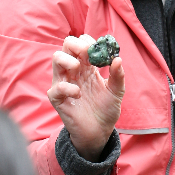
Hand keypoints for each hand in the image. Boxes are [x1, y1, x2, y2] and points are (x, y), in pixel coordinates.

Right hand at [47, 35, 124, 160]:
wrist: (100, 132)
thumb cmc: (106, 110)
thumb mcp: (117, 92)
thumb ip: (118, 76)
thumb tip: (118, 59)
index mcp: (87, 66)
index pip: (82, 43)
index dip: (90, 42)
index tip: (100, 51)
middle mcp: (74, 71)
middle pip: (67, 45)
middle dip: (77, 44)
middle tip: (88, 53)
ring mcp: (64, 83)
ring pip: (56, 59)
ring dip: (68, 59)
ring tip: (79, 69)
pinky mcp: (58, 99)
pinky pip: (56, 87)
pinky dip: (67, 87)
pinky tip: (79, 95)